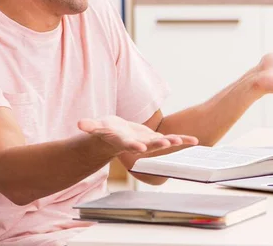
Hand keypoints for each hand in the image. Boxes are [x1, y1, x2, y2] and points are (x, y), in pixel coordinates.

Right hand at [78, 115, 197, 154]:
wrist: (115, 136)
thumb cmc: (105, 131)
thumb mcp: (96, 126)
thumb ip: (89, 126)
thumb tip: (79, 124)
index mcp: (124, 142)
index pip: (128, 145)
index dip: (133, 146)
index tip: (138, 147)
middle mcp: (138, 144)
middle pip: (148, 145)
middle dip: (157, 144)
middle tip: (166, 142)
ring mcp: (148, 143)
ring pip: (162, 143)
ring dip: (172, 142)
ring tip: (181, 141)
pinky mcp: (156, 139)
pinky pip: (171, 139)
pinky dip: (182, 140)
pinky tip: (194, 141)